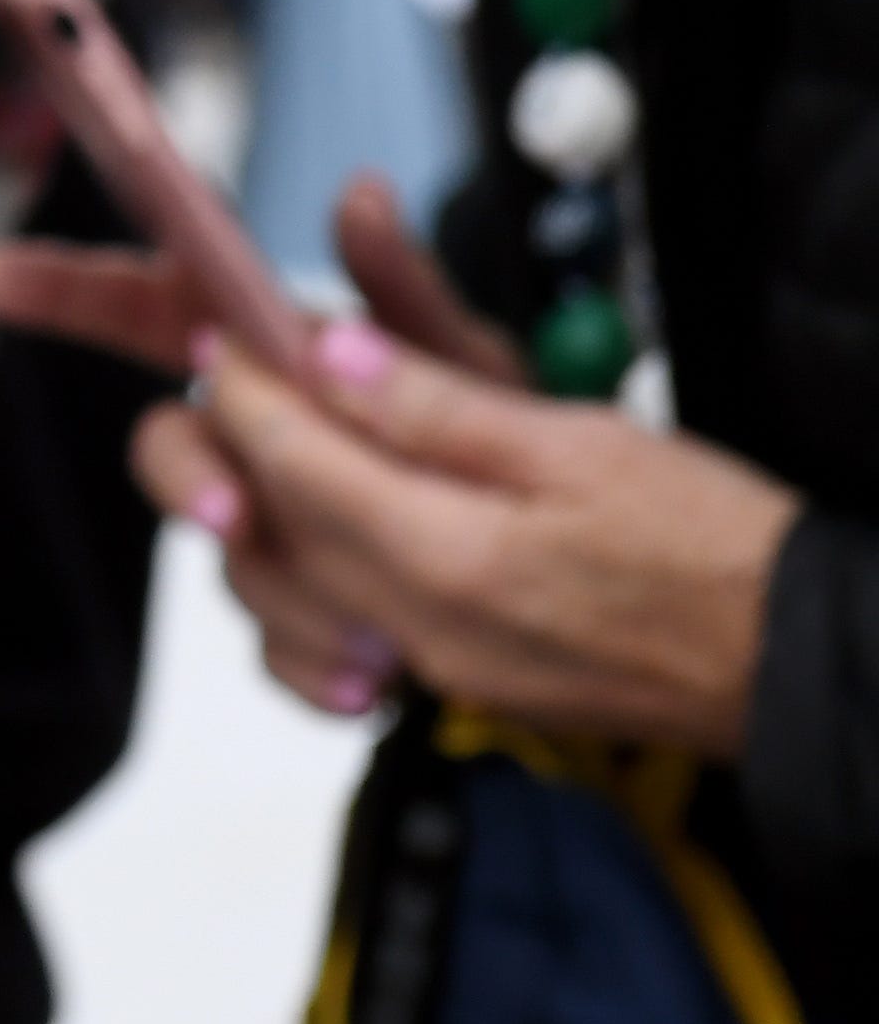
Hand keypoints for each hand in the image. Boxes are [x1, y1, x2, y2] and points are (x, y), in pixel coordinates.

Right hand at [0, 176, 573, 719]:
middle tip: (232, 507)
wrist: (650, 613)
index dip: (69, 290)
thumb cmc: (573, 478)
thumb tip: (356, 196)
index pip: (165, 309)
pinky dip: (314, 669)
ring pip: (228, 556)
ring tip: (379, 634)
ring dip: (285, 593)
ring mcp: (292, 535)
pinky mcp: (320, 621)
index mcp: (302, 367)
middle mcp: (279, 444)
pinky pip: (273, 648)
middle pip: (171, 441)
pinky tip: (374, 681)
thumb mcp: (500, 381)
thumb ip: (412, 304)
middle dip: (184, 474)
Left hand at [190, 320, 800, 754]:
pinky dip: (313, 587)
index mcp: (448, 556)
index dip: (246, 386)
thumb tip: (331, 357)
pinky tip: (330, 538)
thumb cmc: (713, 547)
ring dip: (269, 510)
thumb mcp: (581, 442)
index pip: (291, 460)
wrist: (795, 663)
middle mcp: (424, 628)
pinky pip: (343, 641)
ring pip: (294, 588)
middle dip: (243, 442)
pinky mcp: (462, 687)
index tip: (227, 336)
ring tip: (284, 440)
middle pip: (274, 525)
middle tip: (248, 375)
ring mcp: (439, 668)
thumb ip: (438, 405)